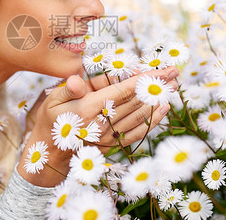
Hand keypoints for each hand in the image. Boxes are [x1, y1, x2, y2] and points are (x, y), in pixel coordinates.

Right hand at [17, 66, 178, 186]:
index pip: (125, 89)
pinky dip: (153, 120)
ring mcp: (110, 135)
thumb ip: (68, 88)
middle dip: (157, 86)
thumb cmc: (51, 121)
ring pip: (140, 115)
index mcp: (89, 107)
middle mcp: (103, 122)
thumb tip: (78, 80)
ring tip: (173, 87)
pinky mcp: (112, 144)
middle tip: (175, 74)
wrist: (50, 155)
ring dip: (158, 100)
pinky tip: (163, 109)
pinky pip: (138, 132)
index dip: (146, 78)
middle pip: (137, 100)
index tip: (164, 69)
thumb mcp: (52, 100)